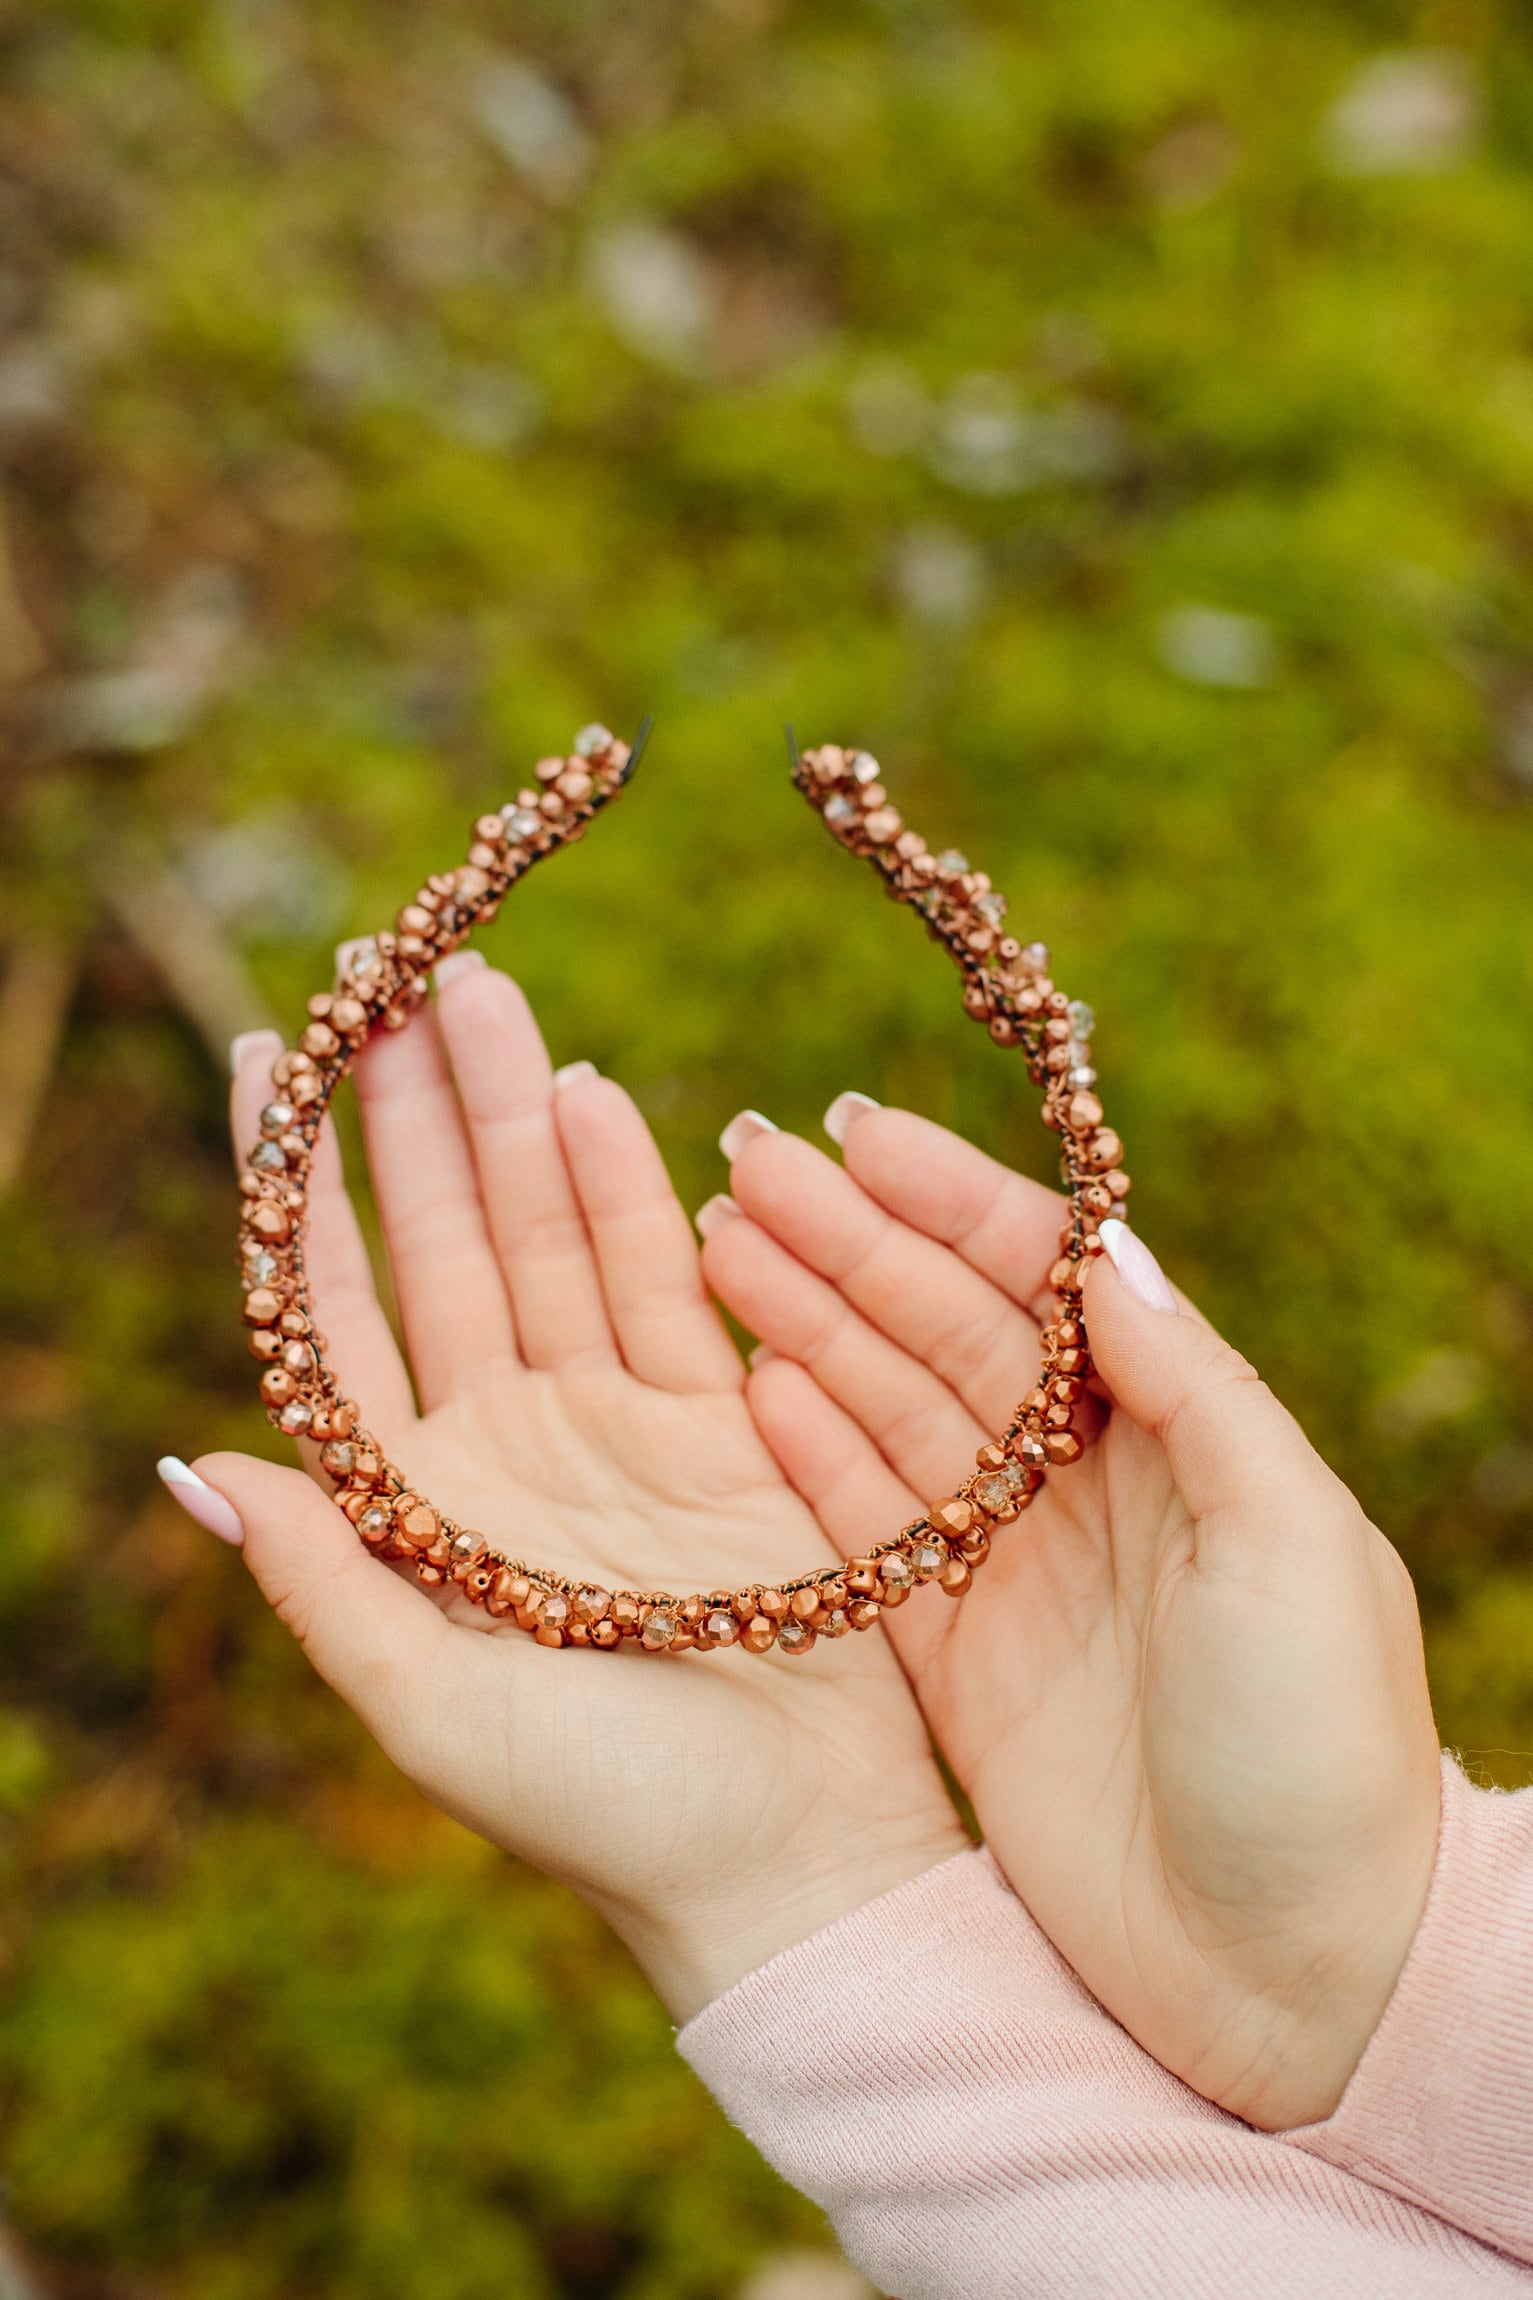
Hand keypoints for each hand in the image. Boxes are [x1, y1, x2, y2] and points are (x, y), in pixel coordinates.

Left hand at [186, 962, 967, 2020]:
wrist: (793, 1857)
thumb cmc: (605, 1812)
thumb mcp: (434, 1709)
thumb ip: (324, 1581)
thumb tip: (193, 1467)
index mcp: (410, 1505)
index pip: (327, 1312)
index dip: (291, 1187)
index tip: (256, 1059)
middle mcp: (498, 1444)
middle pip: (438, 1242)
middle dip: (409, 1112)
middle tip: (382, 975)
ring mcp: (607, 1424)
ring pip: (545, 1236)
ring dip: (511, 1118)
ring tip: (479, 992)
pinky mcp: (715, 1421)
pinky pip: (657, 1280)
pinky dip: (624, 1189)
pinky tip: (588, 1095)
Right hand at [699, 1099, 1443, 2127]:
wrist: (1302, 1978)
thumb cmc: (1322, 1752)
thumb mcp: (1290, 1543)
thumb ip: (1193, 1390)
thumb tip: (1105, 1249)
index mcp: (1179, 1435)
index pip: (1045, 1280)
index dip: (949, 1201)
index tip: (856, 1136)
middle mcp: (1086, 1484)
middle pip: (945, 1330)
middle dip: (848, 1245)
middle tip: (740, 1168)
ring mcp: (1012, 1569)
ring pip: (888, 1414)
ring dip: (805, 1326)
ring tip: (712, 1245)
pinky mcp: (953, 1660)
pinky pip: (861, 1532)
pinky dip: (805, 1455)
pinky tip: (743, 1385)